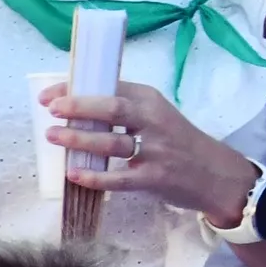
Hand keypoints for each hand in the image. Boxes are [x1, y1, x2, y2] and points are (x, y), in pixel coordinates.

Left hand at [43, 81, 259, 223]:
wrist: (216, 174)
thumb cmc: (180, 143)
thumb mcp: (159, 117)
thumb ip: (127, 111)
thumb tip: (76, 109)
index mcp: (153, 102)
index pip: (113, 88)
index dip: (78, 90)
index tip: (49, 95)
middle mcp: (155, 122)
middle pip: (114, 110)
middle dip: (79, 107)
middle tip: (52, 109)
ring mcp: (155, 151)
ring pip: (112, 143)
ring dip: (79, 139)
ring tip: (53, 136)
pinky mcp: (154, 178)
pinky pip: (119, 178)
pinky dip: (94, 176)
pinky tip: (74, 174)